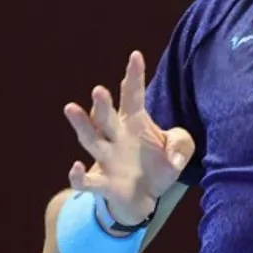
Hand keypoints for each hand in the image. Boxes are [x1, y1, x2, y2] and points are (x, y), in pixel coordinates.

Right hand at [63, 51, 195, 226]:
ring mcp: (106, 158)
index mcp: (134, 121)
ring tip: (71, 108)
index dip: (134, 76)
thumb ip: (181, 145)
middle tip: (99, 90)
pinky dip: (77, 175)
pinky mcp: (102, 182)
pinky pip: (86, 180)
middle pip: (106, 116)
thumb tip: (175, 158)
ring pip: (90, 139)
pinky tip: (75, 167)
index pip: (133, 95)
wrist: (144, 195)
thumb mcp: (178, 150)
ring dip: (81, 125)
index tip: (136, 56)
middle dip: (102, 104)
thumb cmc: (159, 164)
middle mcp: (116, 135)